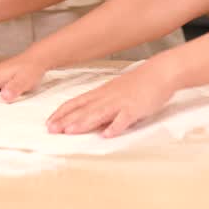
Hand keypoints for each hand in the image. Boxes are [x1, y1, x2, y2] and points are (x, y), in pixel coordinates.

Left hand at [46, 64, 176, 137]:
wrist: (159, 73)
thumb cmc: (138, 83)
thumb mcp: (115, 90)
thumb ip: (102, 102)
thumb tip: (88, 116)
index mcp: (101, 93)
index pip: (77, 102)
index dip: (62, 112)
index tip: (49, 122)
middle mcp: (107, 97)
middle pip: (84, 109)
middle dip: (66, 120)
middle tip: (51, 130)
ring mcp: (121, 102)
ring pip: (99, 113)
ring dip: (84, 122)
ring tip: (70, 132)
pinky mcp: (135, 108)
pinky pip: (124, 119)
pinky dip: (115, 127)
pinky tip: (107, 135)